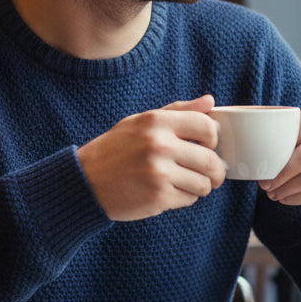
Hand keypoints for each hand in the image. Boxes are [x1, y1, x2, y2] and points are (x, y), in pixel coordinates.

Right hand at [78, 95, 225, 220]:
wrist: (85, 181)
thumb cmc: (115, 149)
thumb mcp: (141, 121)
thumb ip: (177, 110)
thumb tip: (210, 102)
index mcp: (157, 121)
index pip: (207, 126)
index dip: (213, 139)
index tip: (207, 146)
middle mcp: (159, 145)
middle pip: (211, 160)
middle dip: (215, 171)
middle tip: (210, 174)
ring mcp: (159, 172)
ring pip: (204, 184)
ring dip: (199, 186)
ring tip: (184, 182)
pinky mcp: (158, 197)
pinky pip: (189, 199)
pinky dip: (184, 198)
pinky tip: (168, 191)